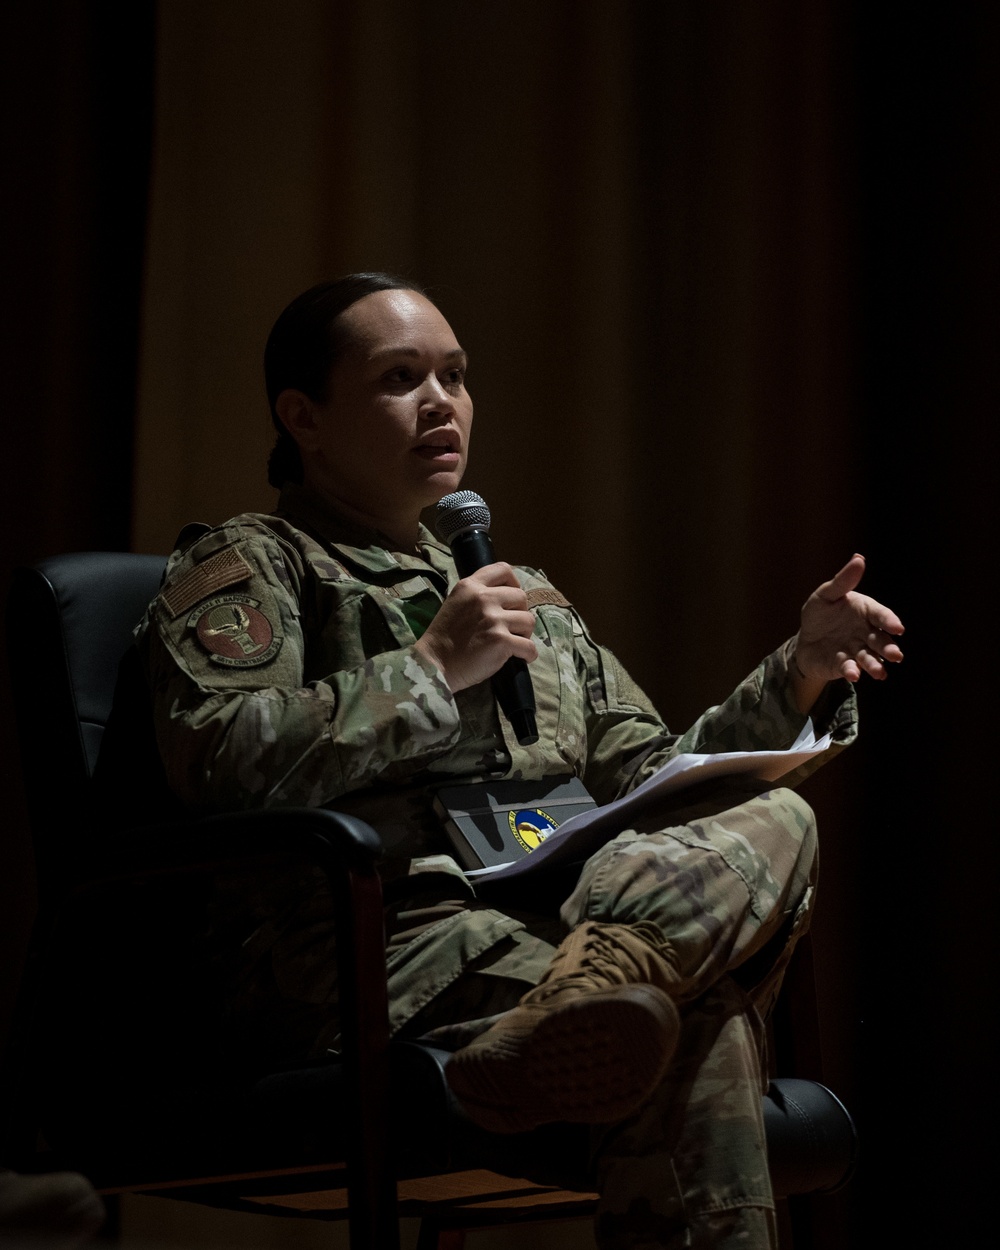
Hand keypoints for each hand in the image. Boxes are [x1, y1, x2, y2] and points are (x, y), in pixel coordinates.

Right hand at [414, 563, 537, 691]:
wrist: (434, 664)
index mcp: (470, 586)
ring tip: (514, 642)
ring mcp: (493, 619)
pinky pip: (529, 646)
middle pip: (521, 597)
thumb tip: (505, 597)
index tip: (511, 600)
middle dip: (520, 613)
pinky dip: (528, 654)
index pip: (503, 570)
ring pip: (529, 621)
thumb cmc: (444, 638)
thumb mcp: (455, 603)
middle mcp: (483, 598)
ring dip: (525, 634)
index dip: (514, 584)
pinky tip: (521, 657)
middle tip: (511, 627)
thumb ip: (477, 595)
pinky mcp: (501, 640)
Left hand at [791, 554, 903, 708]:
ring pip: (869, 658)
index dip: (890, 621)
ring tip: (880, 673)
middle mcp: (866, 633)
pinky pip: (849, 668)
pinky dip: (852, 671)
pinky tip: (854, 675)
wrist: (805, 639)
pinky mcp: (844, 665)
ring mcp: (856, 650)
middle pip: (880, 640)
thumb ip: (843, 580)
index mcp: (866, 612)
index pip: (881, 615)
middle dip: (888, 648)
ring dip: (875, 665)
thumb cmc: (820, 613)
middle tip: (895, 656)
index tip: (897, 628)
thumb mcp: (826, 594)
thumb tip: (859, 558)